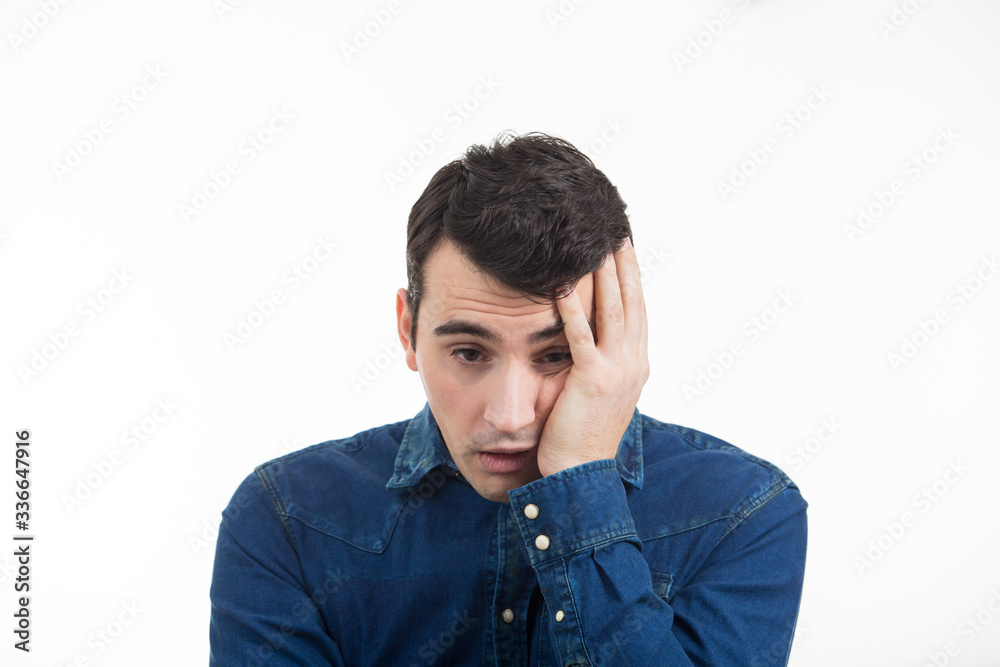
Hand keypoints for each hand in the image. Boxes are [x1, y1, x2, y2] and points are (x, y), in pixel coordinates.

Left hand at [536, 237, 648, 476]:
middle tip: (615, 230)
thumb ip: (600, 364)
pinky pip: (580, 337)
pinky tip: (560, 284)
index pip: (637, 310)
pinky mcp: (592, 381)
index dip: (631, 277)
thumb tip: (590, 342)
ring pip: (611, 311)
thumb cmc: (582, 439)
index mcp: (637, 364)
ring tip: (593, 243)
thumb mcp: (600, 395)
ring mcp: (617, 371)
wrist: (583, 477)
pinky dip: (571, 310)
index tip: (624, 247)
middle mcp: (634, 363)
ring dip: (602, 275)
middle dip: (622, 264)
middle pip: (630, 302)